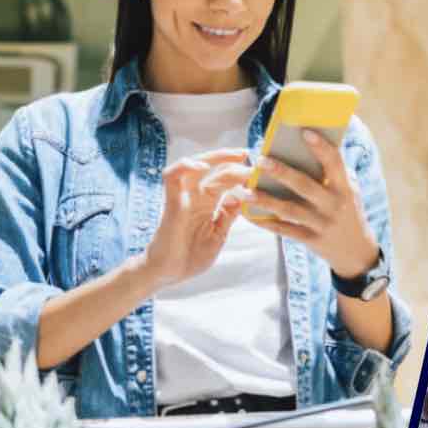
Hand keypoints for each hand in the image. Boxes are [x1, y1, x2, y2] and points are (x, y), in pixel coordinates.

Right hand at [143, 148, 252, 286]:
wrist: (168, 273)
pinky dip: (185, 166)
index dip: (241, 173)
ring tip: (234, 156)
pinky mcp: (172, 203)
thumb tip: (243, 197)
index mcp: (208, 204)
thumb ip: (228, 216)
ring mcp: (184, 198)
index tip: (259, 172)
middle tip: (248, 154)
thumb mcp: (218, 235)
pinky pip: (172, 177)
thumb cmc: (190, 256)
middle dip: (232, 159)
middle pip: (214, 169)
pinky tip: (202, 166)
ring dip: (214, 157)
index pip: (225, 180)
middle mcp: (196, 197)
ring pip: (195, 165)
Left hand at [247, 128, 378, 277]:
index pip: (334, 163)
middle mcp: (334, 205)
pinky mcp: (311, 239)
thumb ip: (334, 173)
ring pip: (290, 210)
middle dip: (281, 172)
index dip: (321, 147)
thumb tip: (310, 147)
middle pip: (304, 185)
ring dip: (266, 199)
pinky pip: (286, 230)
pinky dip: (267, 223)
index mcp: (345, 188)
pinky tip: (250, 214)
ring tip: (246, 190)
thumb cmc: (348, 212)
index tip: (305, 132)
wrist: (356, 252)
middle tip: (261, 160)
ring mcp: (322, 224)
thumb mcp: (350, 192)